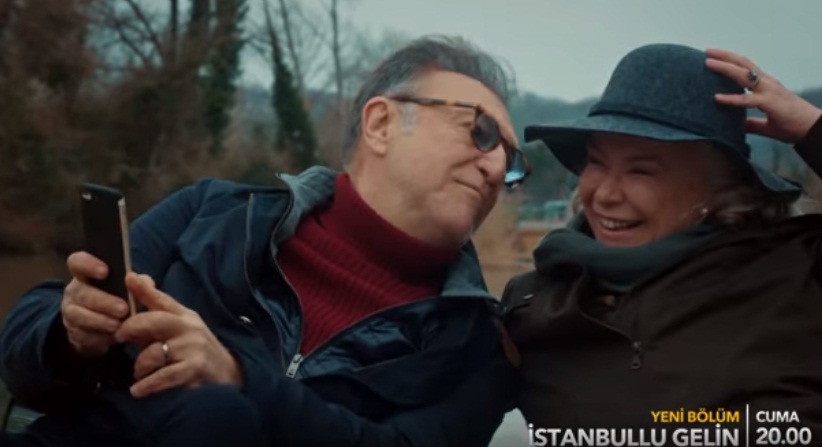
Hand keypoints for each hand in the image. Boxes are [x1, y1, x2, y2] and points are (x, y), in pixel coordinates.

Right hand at [61, 252, 130, 357]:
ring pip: (79, 316)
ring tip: (119, 325)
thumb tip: (140, 280)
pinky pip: (83, 335)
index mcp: (86, 274)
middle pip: (82, 293)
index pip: (77, 262)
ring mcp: (71, 313)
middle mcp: (74, 291)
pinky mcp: (74, 333)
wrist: (106, 327)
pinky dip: (99, 337)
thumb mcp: (131, 288)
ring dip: (100, 321)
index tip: (105, 271)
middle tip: (123, 309)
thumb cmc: (120, 298)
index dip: (88, 264)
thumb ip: (138, 282)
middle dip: (103, 301)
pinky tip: (113, 337)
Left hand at [115, 273, 241, 397]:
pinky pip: (162, 376)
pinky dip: (147, 384)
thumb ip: (156, 312)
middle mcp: (189, 328)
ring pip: (153, 353)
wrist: (229, 375)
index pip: (162, 300)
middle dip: (132, 327)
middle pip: (154, 321)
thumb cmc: (197, 352)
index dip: (144, 288)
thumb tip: (135, 280)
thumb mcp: (181, 329)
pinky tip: (138, 390)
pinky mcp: (194, 368)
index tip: (128, 277)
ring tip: (141, 375)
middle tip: (120, 337)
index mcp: (185, 316)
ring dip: (140, 367)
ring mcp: (192, 348)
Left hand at [705, 48, 821, 143]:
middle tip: (707, 52)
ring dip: (725, 68)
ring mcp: (769, 91)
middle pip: (743, 64)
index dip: (730, 60)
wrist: (812, 129)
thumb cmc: (792, 123)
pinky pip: (747, 100)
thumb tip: (736, 127)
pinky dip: (731, 98)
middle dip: (724, 56)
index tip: (714, 56)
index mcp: (766, 85)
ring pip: (744, 75)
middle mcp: (767, 83)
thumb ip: (751, 123)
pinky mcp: (770, 103)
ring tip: (708, 63)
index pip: (746, 67)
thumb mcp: (766, 123)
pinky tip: (717, 98)